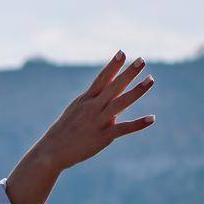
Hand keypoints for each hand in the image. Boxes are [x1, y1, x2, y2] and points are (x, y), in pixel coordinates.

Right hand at [5, 49, 155, 203]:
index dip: (112, 66)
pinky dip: (138, 124)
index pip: (101, 79)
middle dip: (128, 73)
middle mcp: (92, 107)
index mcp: (86, 100)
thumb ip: (94, 103)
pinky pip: (123, 128)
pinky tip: (151, 118)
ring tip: (150, 80)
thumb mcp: (76, 111)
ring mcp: (98, 121)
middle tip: (141, 60)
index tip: (122, 53)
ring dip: (136, 91)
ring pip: (120, 103)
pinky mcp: (103, 136)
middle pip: (113, 86)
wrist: (51, 151)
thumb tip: (110, 97)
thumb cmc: (64, 131)